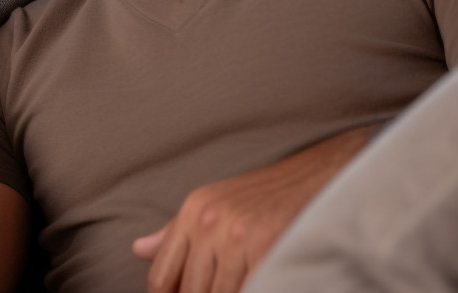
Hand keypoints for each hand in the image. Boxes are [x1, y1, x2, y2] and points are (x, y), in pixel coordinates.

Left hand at [132, 126, 373, 292]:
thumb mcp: (213, 205)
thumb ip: (176, 233)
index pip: (162, 278)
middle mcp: (209, 223)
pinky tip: (263, 285)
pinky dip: (254, 290)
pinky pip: (250, 289)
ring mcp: (237, 236)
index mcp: (192, 213)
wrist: (318, 175)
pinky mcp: (266, 247)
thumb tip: (139, 250)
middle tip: (222, 291)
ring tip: (240, 286)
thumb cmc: (264, 196)